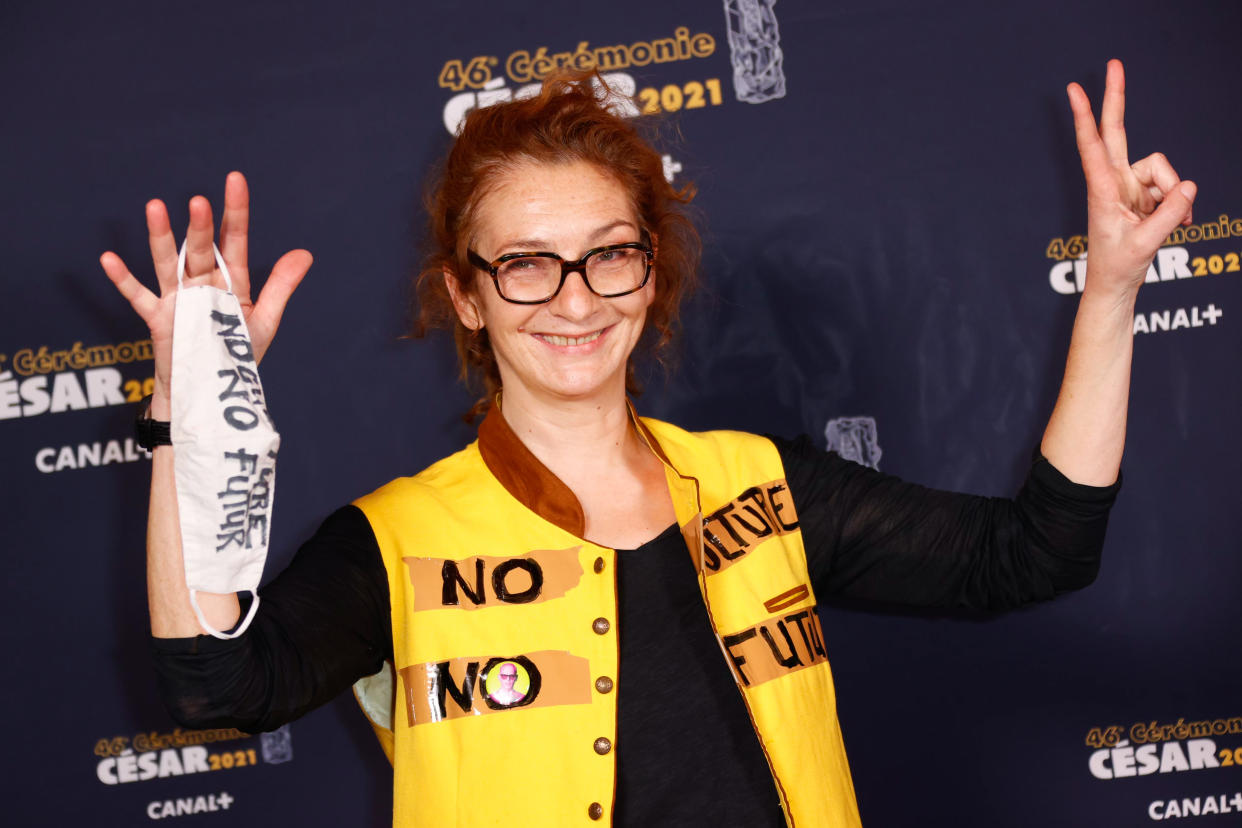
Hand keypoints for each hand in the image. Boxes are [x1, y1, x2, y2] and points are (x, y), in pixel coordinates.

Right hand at [99, 172, 311, 411]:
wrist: (212, 389)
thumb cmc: (236, 353)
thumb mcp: (265, 319)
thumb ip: (281, 286)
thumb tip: (305, 253)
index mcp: (230, 280)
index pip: (233, 239)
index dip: (235, 211)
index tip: (235, 179)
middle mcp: (202, 283)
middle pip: (201, 249)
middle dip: (200, 227)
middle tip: (199, 201)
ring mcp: (178, 299)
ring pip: (169, 263)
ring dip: (160, 237)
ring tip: (155, 207)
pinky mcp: (158, 319)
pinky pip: (138, 297)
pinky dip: (123, 280)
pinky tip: (108, 258)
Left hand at [1067, 59, 1196, 298]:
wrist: (1116, 285)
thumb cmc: (1118, 266)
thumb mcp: (1146, 243)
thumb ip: (1169, 214)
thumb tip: (1187, 185)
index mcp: (1102, 191)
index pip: (1093, 147)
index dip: (1086, 117)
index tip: (1074, 90)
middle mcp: (1113, 182)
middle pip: (1117, 132)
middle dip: (1117, 98)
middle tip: (1113, 62)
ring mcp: (1129, 186)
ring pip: (1163, 170)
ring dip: (1172, 195)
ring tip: (1169, 222)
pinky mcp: (1143, 194)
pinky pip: (1171, 186)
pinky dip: (1178, 204)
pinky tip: (1176, 222)